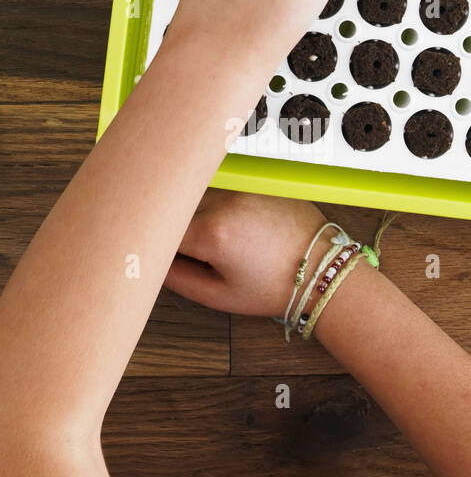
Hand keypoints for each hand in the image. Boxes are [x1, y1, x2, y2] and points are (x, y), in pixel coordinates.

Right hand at [165, 189, 346, 318]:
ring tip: (216, 238)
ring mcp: (240, 187)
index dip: (155, 240)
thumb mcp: (220, 295)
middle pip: (177, 204)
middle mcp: (223, 202)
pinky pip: (221, 187)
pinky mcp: (253, 181)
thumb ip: (177, 278)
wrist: (321, 270)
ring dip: (195, 211)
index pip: (162, 227)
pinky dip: (217, 203)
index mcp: (211, 233)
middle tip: (186, 246)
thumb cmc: (275, 287)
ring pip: (197, 193)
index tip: (154, 248)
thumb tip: (154, 262)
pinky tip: (233, 225)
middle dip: (174, 224)